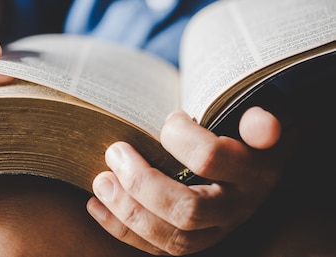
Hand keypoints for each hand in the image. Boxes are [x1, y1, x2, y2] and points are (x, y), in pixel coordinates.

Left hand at [87, 107, 291, 254]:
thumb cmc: (244, 128)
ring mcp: (217, 229)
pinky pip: (159, 248)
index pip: (210, 158)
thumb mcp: (257, 115)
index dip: (178, 136)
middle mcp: (237, 206)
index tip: (169, 117)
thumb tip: (263, 125)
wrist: (253, 153)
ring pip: (173, 239)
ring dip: (128, 212)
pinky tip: (95, 206)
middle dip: (142, 184)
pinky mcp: (195, 239)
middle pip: (188, 211)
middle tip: (115, 152)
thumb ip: (258, 118)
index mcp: (253, 170)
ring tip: (100, 182)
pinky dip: (122, 230)